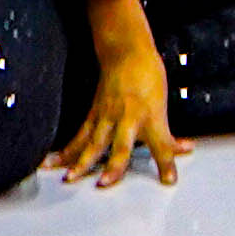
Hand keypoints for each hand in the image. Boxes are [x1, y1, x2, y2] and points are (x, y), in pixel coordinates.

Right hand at [57, 14, 183, 188]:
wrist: (126, 53)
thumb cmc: (149, 77)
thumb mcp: (163, 106)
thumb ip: (168, 133)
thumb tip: (184, 148)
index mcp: (152, 116)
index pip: (162, 145)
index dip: (166, 163)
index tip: (169, 181)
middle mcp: (129, 118)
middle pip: (121, 145)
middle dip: (114, 165)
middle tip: (106, 182)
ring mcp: (108, 116)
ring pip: (94, 143)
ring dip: (81, 162)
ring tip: (70, 178)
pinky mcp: (94, 114)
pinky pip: (79, 136)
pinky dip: (66, 151)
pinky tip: (51, 163)